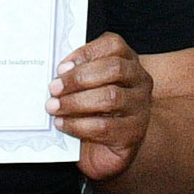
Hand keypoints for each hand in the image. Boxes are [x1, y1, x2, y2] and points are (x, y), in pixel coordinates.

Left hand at [50, 33, 153, 181]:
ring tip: (53, 106)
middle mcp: (140, 81)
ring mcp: (140, 107)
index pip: (114, 45)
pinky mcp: (134, 132)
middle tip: (53, 88)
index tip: (61, 67)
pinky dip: (78, 125)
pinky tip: (62, 124)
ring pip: (111, 97)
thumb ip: (76, 74)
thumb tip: (55, 72)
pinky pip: (105, 127)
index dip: (85, 53)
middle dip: (79, 78)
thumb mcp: (86, 86)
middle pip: (115, 69)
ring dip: (76, 102)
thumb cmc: (93, 109)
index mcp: (128, 61)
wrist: (106, 148)